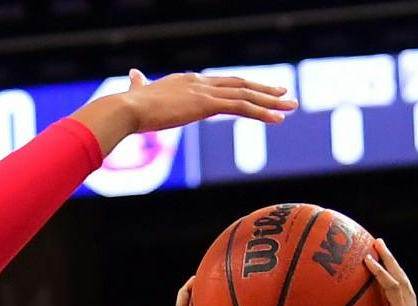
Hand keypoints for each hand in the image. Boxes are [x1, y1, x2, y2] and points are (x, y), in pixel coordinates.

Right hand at [72, 70, 294, 152]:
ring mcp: (205, 92)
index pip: (221, 83)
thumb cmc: (129, 107)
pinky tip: (277, 119)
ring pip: (246, 95)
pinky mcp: (207, 105)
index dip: (243, 87)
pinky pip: (241, 107)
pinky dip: (261, 112)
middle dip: (264, 90)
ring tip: (290, 107)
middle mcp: (200, 82)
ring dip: (271, 102)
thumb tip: (134, 75)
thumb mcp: (139, 93)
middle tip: (285, 95)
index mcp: (187, 81)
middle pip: (240, 84)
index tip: (259, 91)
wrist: (126, 109)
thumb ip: (140, 83)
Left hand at [335, 239, 417, 305]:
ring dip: (388, 261)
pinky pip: (392, 289)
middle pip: (400, 286)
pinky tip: (369, 261)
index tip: (376, 276)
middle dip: (390, 265)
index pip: (394, 305)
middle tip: (377, 248)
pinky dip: (382, 274)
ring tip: (377, 243)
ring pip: (399, 281)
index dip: (387, 289)